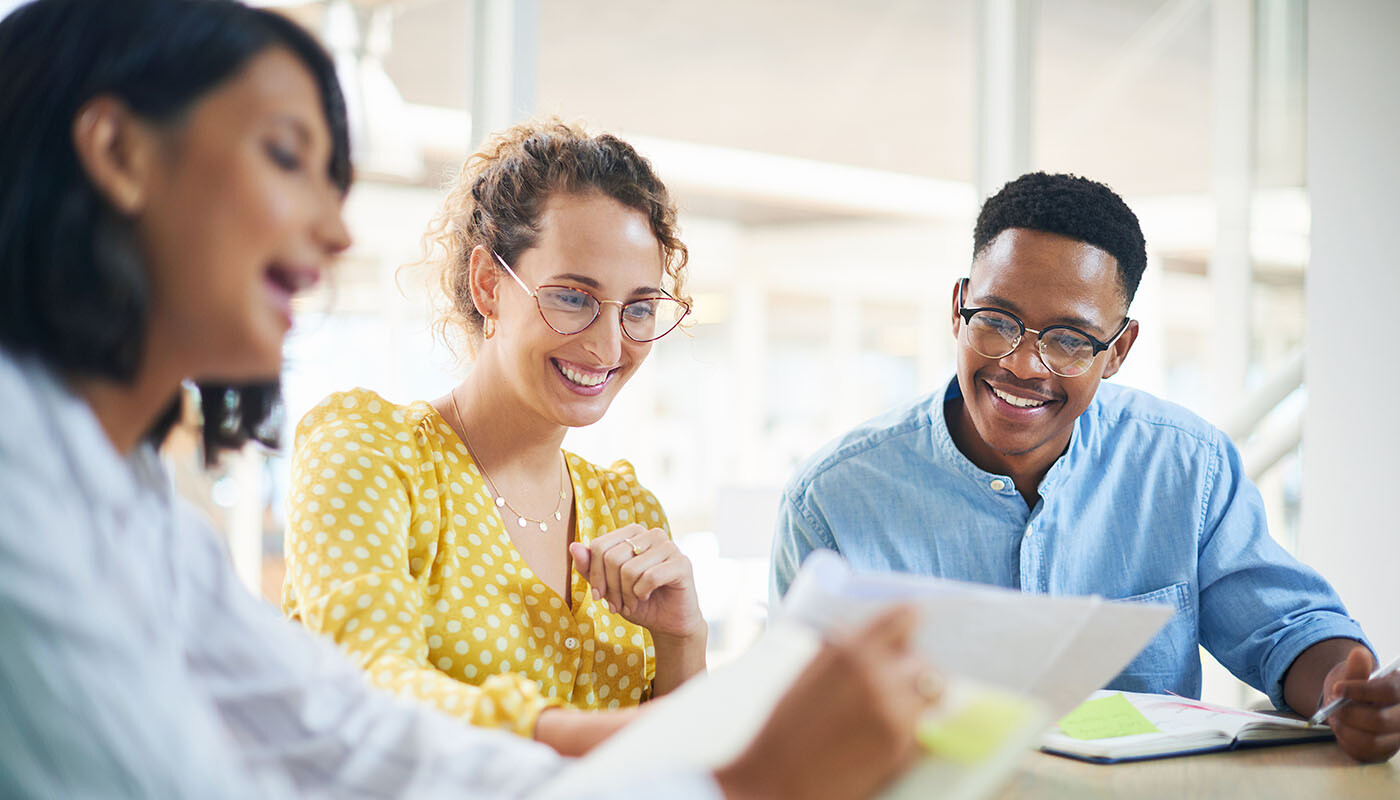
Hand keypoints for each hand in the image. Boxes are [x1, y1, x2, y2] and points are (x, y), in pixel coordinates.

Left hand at [569, 524, 704, 641]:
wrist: (668, 622)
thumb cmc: (638, 601)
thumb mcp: (607, 586)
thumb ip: (589, 567)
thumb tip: (573, 546)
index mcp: (633, 533)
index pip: (599, 546)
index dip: (594, 575)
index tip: (599, 596)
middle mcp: (652, 534)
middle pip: (612, 558)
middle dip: (610, 588)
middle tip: (617, 604)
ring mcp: (669, 546)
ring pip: (630, 569)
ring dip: (626, 595)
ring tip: (632, 603)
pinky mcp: (682, 563)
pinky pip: (650, 578)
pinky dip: (642, 594)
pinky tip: (647, 597)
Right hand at [714, 605, 940, 799]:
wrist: (776, 783)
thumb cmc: (782, 731)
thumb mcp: (806, 676)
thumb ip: (838, 652)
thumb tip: (857, 635)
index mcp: (849, 652)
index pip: (902, 619)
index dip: (907, 623)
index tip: (910, 627)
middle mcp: (877, 678)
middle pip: (923, 661)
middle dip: (911, 670)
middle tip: (897, 681)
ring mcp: (894, 714)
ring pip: (934, 692)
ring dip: (920, 698)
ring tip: (897, 709)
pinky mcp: (903, 748)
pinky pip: (929, 727)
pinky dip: (918, 728)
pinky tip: (891, 733)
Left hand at [1319, 646, 1399, 762]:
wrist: (1354, 704)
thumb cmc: (1357, 688)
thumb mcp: (1355, 674)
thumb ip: (1356, 668)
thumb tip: (1359, 653)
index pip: (1388, 691)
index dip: (1361, 690)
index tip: (1338, 688)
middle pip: (1379, 720)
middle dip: (1348, 713)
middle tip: (1333, 705)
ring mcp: (1398, 736)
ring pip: (1370, 740)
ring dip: (1345, 728)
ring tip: (1336, 717)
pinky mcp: (1386, 751)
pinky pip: (1364, 752)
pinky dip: (1346, 740)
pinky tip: (1343, 728)